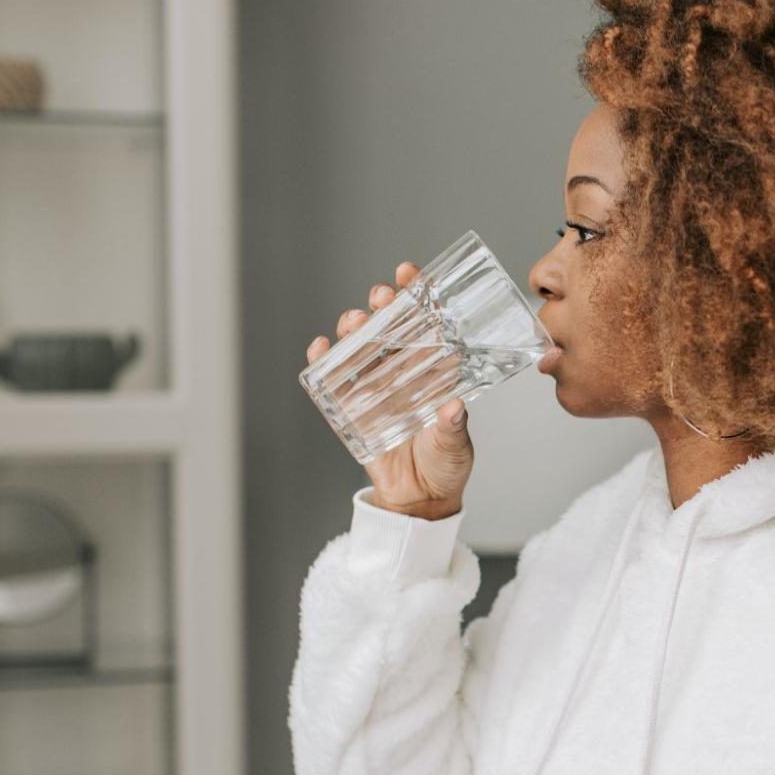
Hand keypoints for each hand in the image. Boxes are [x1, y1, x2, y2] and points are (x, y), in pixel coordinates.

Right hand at [307, 260, 473, 518]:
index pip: (424, 323)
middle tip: (381, 297)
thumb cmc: (445, 466)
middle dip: (381, 305)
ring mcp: (374, 387)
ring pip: (358, 346)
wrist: (419, 501)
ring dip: (353, 329)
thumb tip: (454, 409)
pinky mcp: (350, 408)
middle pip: (387, 327)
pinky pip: (331, 380)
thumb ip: (452, 428)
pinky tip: (320, 347)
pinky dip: (322, 361)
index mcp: (432, 371)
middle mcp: (402, 372)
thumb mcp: (454, 445)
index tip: (409, 273)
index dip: (416, 294)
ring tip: (354, 323)